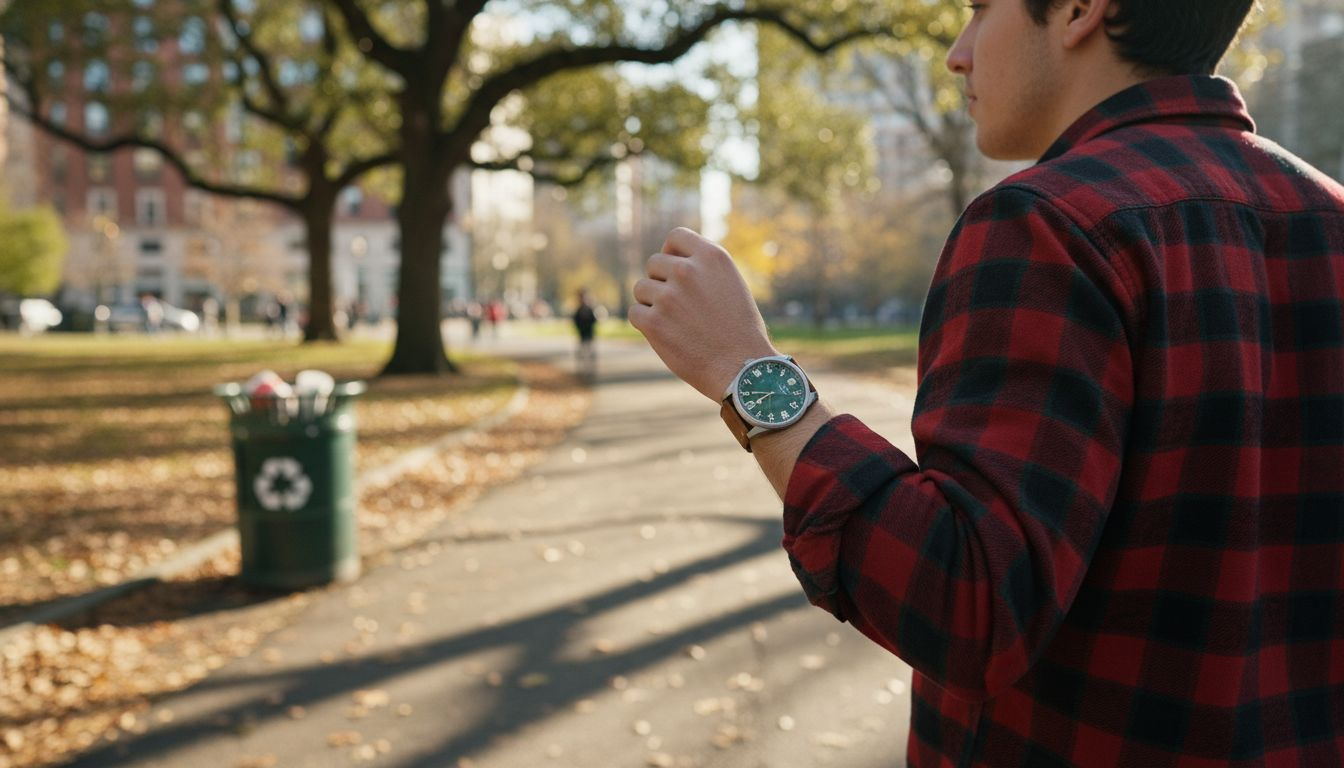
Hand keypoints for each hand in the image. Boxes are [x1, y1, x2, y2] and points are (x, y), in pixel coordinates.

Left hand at [630, 228, 776, 400]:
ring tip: (676, 322)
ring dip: (652, 303)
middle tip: (679, 306)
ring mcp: (669, 296)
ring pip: (642, 288)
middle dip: (661, 282)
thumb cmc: (739, 330)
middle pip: (654, 263)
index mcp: (712, 257)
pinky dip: (646, 324)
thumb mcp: (731, 284)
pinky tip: (666, 335)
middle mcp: (688, 271)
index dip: (672, 252)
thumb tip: (670, 260)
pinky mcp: (654, 323)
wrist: (743, 369)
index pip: (676, 236)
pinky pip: (636, 313)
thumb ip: (703, 268)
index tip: (675, 270)